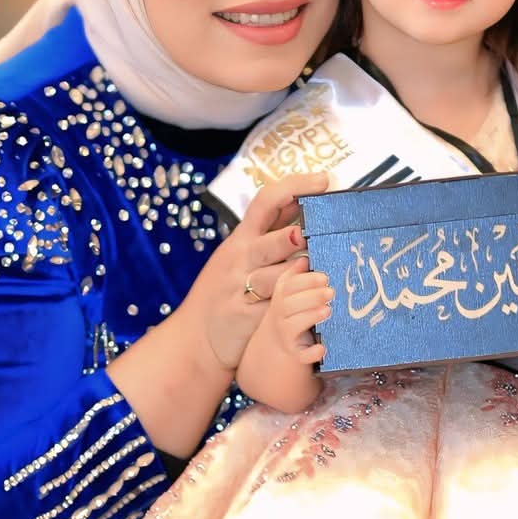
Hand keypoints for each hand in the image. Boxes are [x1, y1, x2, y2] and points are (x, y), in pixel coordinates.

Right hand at [193, 172, 326, 371]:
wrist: (193, 338)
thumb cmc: (225, 293)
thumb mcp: (241, 258)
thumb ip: (269, 235)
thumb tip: (301, 206)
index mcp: (240, 239)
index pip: (266, 201)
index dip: (295, 186)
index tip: (324, 180)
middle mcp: (239, 258)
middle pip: (270, 240)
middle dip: (290, 237)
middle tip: (308, 235)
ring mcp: (241, 287)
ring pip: (276, 275)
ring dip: (300, 273)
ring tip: (322, 276)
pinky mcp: (246, 315)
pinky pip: (276, 306)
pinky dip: (296, 303)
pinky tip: (316, 303)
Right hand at [270, 256, 332, 365]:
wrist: (279, 342)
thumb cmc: (292, 310)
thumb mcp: (290, 292)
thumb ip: (296, 275)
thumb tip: (304, 258)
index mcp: (281, 297)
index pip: (289, 286)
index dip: (306, 281)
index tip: (324, 277)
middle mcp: (280, 315)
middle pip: (290, 304)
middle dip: (311, 296)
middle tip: (331, 292)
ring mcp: (286, 335)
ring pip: (294, 326)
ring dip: (310, 317)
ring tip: (327, 310)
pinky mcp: (295, 353)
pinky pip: (301, 355)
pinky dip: (311, 353)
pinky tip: (322, 348)